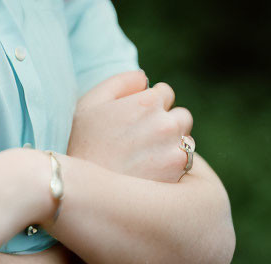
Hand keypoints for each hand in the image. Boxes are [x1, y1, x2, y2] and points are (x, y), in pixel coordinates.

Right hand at [67, 70, 192, 182]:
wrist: (85, 191)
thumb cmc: (84, 143)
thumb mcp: (91, 102)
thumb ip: (121, 81)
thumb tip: (145, 78)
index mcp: (148, 101)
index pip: (166, 92)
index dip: (151, 103)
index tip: (137, 117)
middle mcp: (166, 123)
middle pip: (181, 115)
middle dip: (167, 122)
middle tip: (143, 138)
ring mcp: (175, 151)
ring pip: (186, 140)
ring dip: (174, 144)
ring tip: (147, 156)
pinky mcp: (179, 175)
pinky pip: (187, 164)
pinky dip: (173, 166)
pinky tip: (151, 172)